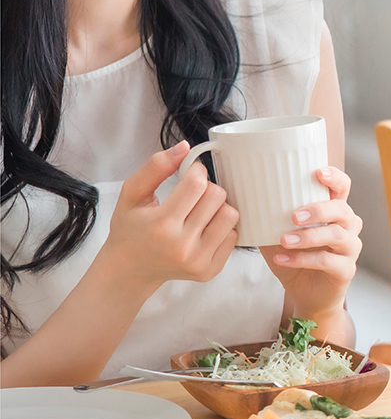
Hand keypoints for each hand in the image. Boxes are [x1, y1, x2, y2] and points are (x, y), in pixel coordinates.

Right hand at [98, 141, 240, 291]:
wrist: (129, 269)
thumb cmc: (129, 228)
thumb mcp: (131, 194)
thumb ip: (155, 167)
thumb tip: (185, 147)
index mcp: (161, 225)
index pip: (197, 184)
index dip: (196, 171)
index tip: (189, 173)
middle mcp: (182, 246)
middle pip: (217, 197)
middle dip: (207, 188)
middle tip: (192, 194)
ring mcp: (198, 261)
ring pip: (231, 215)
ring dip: (218, 207)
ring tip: (199, 211)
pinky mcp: (210, 270)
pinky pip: (234, 236)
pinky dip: (221, 227)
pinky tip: (203, 229)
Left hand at [261, 167, 361, 322]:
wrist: (306, 294)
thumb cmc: (295, 258)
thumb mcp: (278, 234)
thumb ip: (268, 217)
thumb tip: (240, 198)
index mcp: (334, 211)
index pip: (342, 187)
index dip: (334, 177)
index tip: (317, 173)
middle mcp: (347, 227)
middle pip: (342, 210)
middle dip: (318, 210)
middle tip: (292, 216)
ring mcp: (349, 249)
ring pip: (337, 235)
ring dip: (308, 236)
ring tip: (284, 240)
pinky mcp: (346, 270)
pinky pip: (328, 261)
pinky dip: (303, 259)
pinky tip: (283, 258)